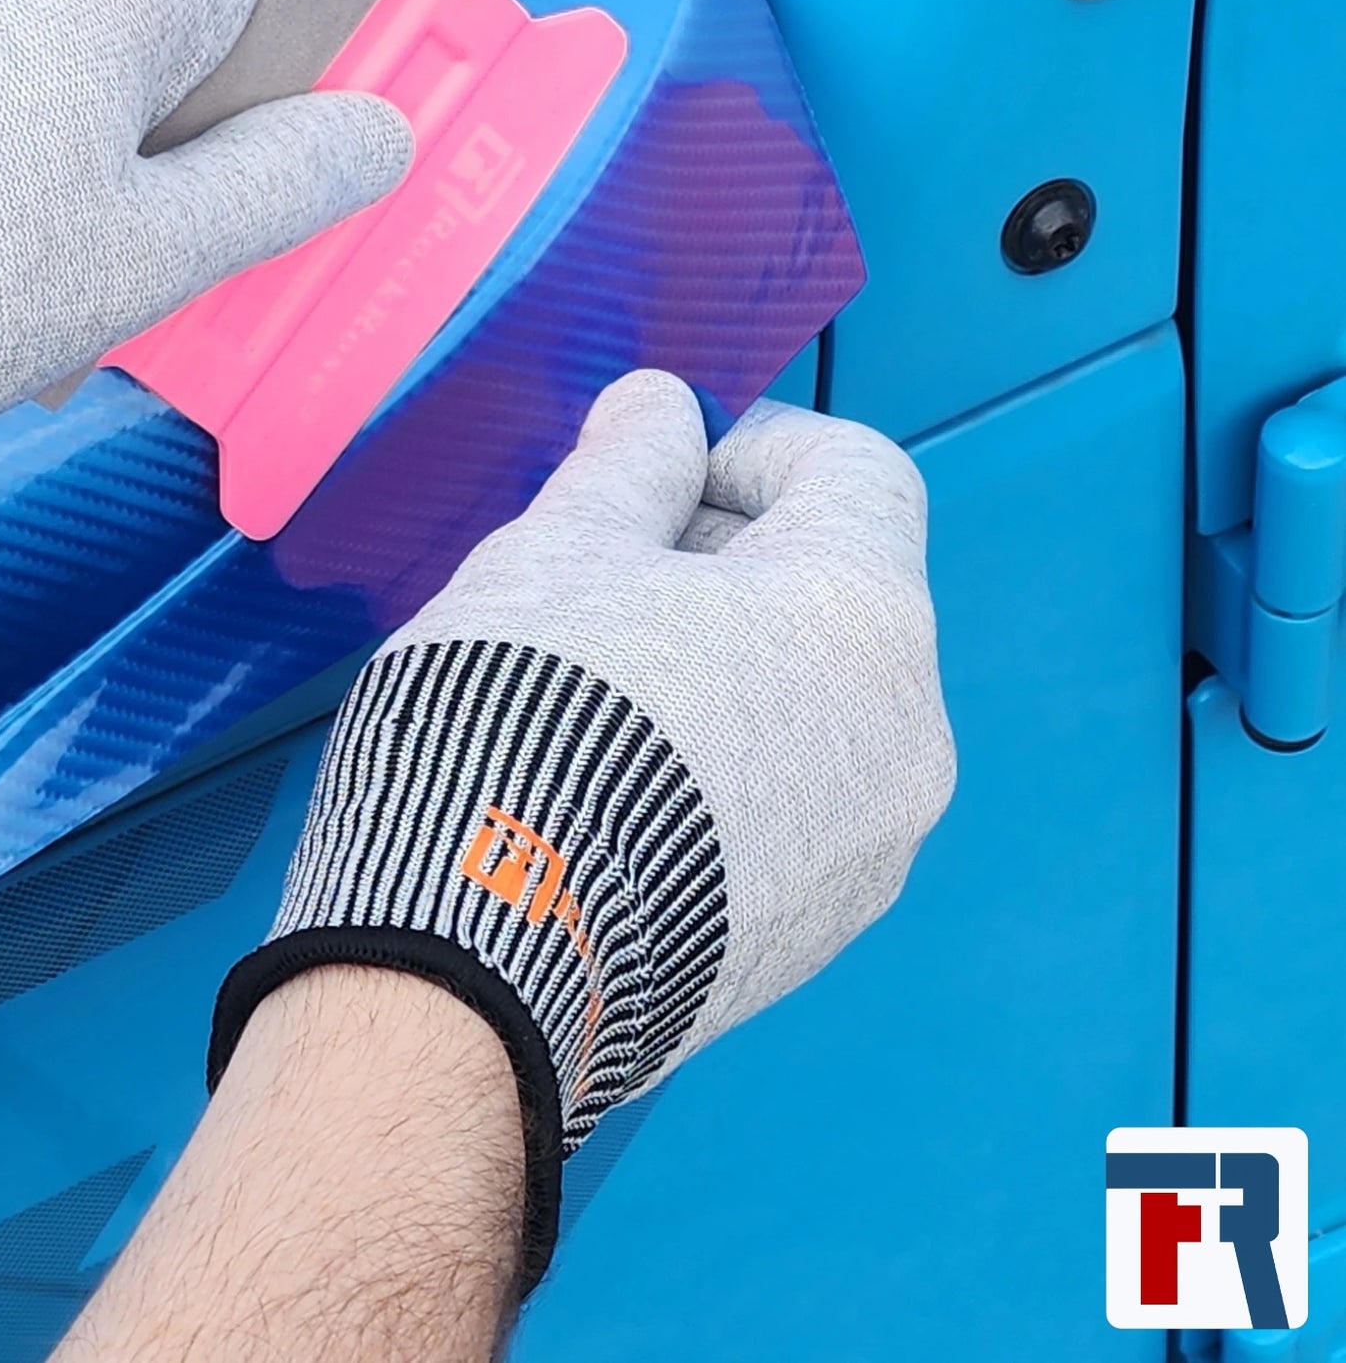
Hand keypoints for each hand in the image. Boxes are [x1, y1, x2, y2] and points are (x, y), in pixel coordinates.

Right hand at [211, 370, 953, 1286]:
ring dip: (716, 664)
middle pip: (831, 591)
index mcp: (863, 618)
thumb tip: (662, 411)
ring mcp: (866, 854)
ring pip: (807, 703)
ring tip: (585, 686)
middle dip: (718, 558)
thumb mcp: (558, 550)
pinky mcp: (810, 936)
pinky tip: (601, 785)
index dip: (750, 443)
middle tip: (592, 573)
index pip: (854, 472)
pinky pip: (786, 806)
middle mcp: (904, 739)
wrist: (473, 966)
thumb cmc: (517, 732)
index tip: (658, 466)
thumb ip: (627, 460)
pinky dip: (717, 767)